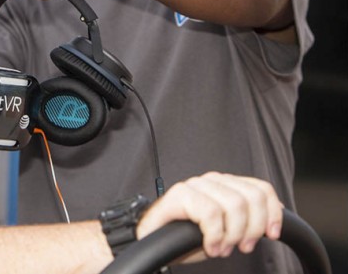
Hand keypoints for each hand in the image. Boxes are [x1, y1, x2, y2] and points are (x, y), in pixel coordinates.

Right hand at [137, 172, 282, 261]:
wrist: (154, 243)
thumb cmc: (187, 237)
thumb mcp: (226, 228)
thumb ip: (246, 218)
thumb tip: (273, 219)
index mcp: (225, 185)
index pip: (260, 188)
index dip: (273, 212)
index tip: (272, 235)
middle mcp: (211, 180)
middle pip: (252, 198)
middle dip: (252, 229)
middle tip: (240, 246)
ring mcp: (195, 185)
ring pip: (234, 205)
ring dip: (232, 234)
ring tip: (222, 246)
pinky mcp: (180, 195)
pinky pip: (211, 214)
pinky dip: (215, 235)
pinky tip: (209, 246)